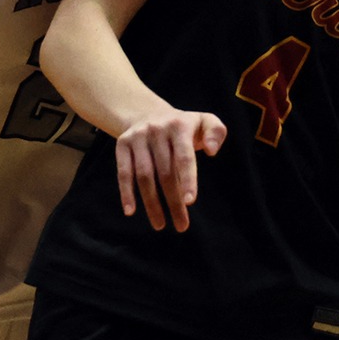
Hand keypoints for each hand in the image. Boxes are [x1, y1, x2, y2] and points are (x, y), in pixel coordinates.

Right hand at [115, 106, 226, 232]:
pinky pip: (123, 172)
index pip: (184, 157)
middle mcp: (156, 129)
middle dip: (173, 202)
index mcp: (179, 125)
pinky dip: (126, 192)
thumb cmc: (183, 127)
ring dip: (152, 203)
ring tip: (160, 224)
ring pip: (144, 176)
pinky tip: (131, 211)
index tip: (190, 202)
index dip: (187, 180)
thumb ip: (216, 132)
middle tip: (181, 225)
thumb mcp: (205, 122)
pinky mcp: (122, 144)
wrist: (149, 114)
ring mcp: (137, 137)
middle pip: (165, 172)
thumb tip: (212, 150)